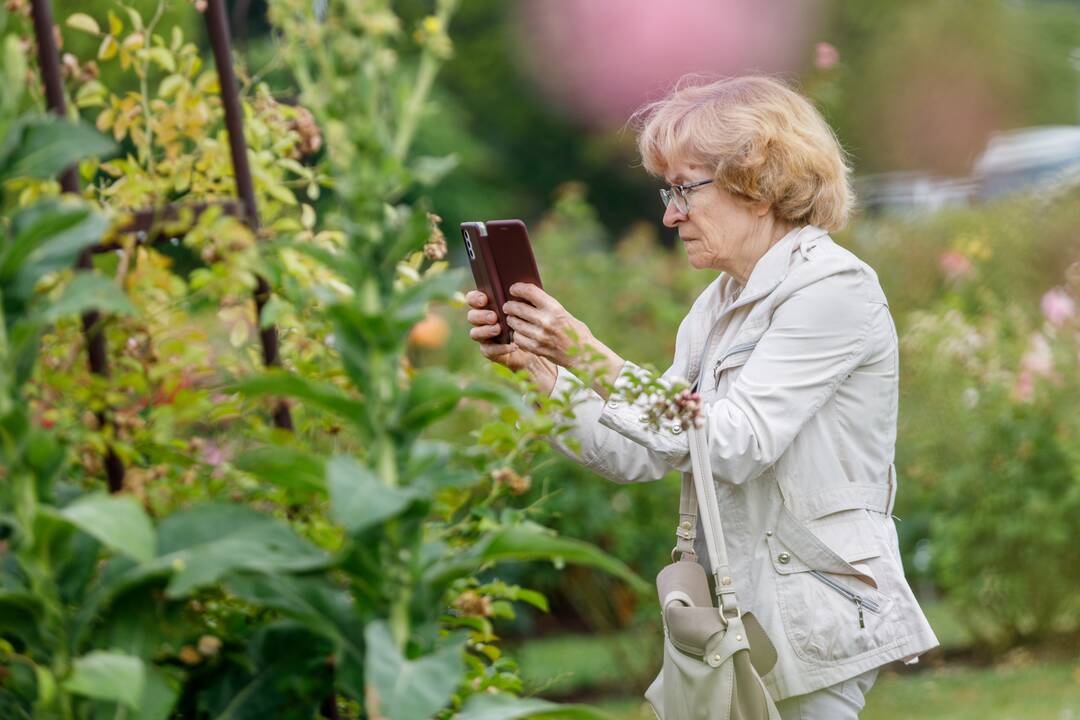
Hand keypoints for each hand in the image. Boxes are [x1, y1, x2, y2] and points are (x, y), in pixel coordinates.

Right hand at [465, 291, 556, 396]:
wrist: (538, 343)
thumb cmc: (531, 319)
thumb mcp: (527, 305)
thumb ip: (520, 295)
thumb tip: (519, 286)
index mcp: (488, 305)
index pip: (473, 298)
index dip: (475, 298)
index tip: (484, 299)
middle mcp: (482, 320)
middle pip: (472, 316)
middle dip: (481, 316)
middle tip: (494, 316)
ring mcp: (484, 336)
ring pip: (474, 333)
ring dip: (485, 331)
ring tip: (499, 329)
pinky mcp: (490, 350)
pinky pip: (488, 350)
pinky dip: (499, 348)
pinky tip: (512, 345)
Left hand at [503, 283, 626, 397]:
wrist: (583, 355)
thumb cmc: (574, 332)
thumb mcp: (564, 314)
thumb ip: (547, 307)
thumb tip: (526, 298)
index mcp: (555, 309)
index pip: (530, 292)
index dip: (518, 288)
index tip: (513, 289)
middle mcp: (546, 321)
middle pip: (517, 308)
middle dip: (509, 306)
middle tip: (508, 306)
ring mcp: (540, 336)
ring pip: (514, 323)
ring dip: (511, 320)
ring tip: (513, 319)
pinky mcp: (536, 348)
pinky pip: (517, 338)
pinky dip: (516, 334)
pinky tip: (520, 332)